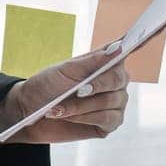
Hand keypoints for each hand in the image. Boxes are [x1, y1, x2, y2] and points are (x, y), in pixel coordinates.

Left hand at [0, 43, 130, 144]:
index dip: (130, 46)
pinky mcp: (109, 123)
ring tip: (61, 107)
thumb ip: (93, 61)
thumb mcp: (66, 69)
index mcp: (105, 62)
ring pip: (111, 101)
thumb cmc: (47, 86)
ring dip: (83, 106)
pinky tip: (71, 117)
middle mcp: (115, 82)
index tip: (134, 42)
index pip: (122, 52)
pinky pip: (108, 119)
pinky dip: (86, 118)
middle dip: (95, 86)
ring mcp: (115, 103)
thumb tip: (118, 48)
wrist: (31, 112)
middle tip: (77, 91)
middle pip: (118, 80)